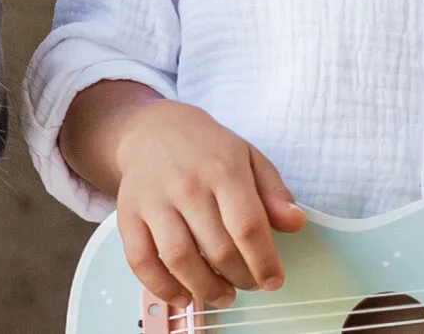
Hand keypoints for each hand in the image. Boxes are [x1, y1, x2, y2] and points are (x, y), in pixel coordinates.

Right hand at [63, 84, 307, 309]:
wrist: (152, 129)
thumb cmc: (206, 149)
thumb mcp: (249, 158)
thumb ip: (274, 193)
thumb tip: (295, 222)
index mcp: (223, 169)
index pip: (248, 226)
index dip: (264, 261)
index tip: (273, 280)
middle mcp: (186, 185)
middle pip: (217, 248)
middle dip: (240, 278)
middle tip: (249, 283)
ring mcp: (154, 200)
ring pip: (179, 258)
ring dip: (205, 288)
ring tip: (222, 294)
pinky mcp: (128, 214)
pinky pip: (140, 260)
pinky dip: (161, 286)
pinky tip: (182, 295)